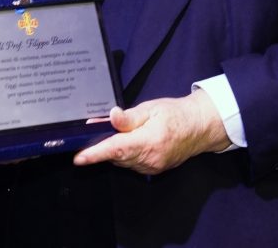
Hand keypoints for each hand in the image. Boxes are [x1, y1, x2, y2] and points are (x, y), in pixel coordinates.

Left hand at [72, 89, 229, 174]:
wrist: (198, 128)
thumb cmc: (175, 114)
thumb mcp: (150, 109)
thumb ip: (129, 117)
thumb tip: (111, 117)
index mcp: (148, 141)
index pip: (116, 149)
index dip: (95, 154)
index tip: (79, 158)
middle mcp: (149, 158)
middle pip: (116, 156)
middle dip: (102, 147)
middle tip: (93, 133)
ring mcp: (152, 167)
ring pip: (122, 161)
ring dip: (114, 150)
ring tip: (117, 134)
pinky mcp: (153, 170)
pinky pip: (131, 164)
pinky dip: (125, 154)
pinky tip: (128, 142)